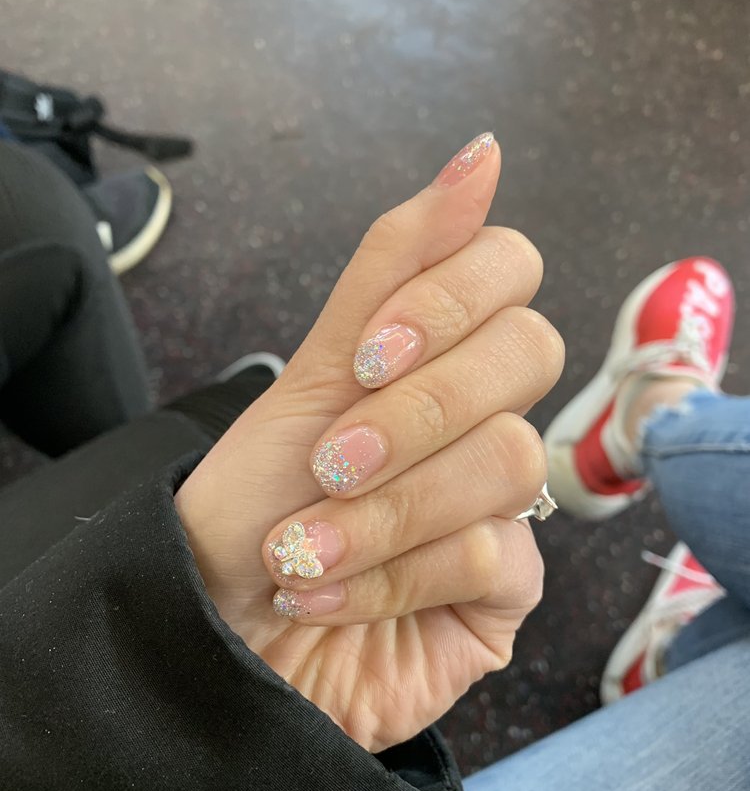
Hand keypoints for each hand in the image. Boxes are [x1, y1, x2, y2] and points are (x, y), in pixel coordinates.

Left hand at [175, 134, 563, 752]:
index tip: (367, 353)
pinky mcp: (506, 589)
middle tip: (327, 460)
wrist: (214, 635)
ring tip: (302, 549)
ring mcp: (502, 502)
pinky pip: (497, 556)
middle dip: (415, 408)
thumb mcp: (306, 375)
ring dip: (386, 508)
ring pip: (510, 458)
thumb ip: (393, 266)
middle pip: (528, 350)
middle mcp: (481, 417)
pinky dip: (392, 575)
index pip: (507, 268)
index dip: (447, 297)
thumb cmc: (250, 505)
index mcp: (437, 355)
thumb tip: (482, 155)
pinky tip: (326, 595)